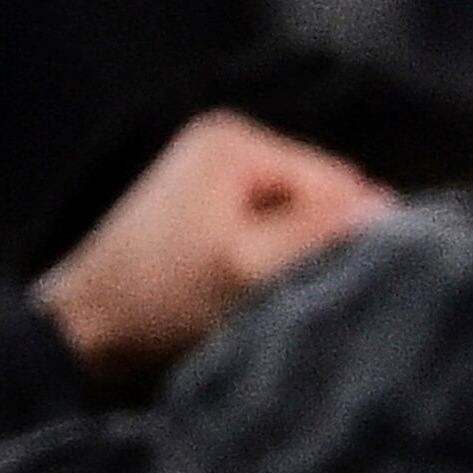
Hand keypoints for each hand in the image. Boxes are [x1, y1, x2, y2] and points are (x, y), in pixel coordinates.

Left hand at [32, 110, 395, 386]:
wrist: (84, 331)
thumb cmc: (158, 298)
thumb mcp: (246, 265)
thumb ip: (318, 231)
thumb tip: (387, 209)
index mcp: (233, 141)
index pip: (335, 180)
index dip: (341, 233)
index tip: (321, 280)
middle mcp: (224, 143)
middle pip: (317, 196)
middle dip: (314, 242)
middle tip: (289, 290)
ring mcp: (214, 172)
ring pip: (297, 216)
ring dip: (292, 255)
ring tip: (261, 293)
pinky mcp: (207, 204)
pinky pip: (269, 227)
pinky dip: (269, 259)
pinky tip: (246, 288)